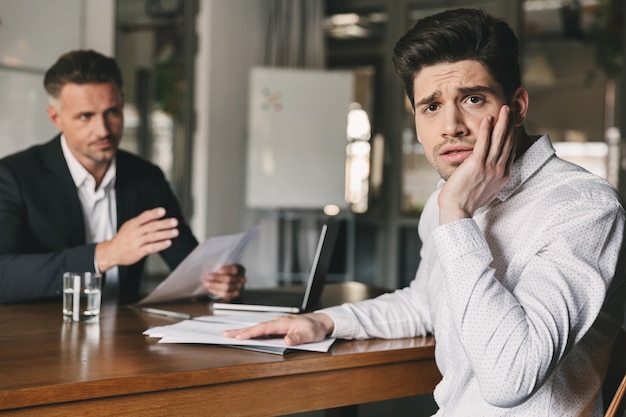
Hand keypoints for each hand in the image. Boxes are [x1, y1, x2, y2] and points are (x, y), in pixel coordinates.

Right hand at [95, 207, 178, 271]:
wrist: (112, 252)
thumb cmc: (123, 238)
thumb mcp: (129, 226)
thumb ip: (142, 221)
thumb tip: (156, 215)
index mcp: (133, 224)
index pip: (144, 216)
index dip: (154, 213)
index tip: (163, 211)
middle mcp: (135, 232)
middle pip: (151, 226)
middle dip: (164, 223)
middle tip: (174, 222)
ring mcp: (136, 242)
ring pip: (153, 237)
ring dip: (165, 234)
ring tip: (175, 232)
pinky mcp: (138, 252)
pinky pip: (151, 247)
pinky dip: (160, 245)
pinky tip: (168, 243)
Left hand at [202, 264, 245, 300]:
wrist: (233, 282)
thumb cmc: (227, 272)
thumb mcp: (226, 266)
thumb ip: (220, 265)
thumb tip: (210, 265)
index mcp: (240, 269)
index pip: (234, 269)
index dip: (226, 270)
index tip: (218, 270)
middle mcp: (241, 279)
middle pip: (230, 279)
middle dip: (217, 278)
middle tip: (207, 276)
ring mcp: (239, 288)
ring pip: (227, 288)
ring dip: (215, 286)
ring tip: (206, 283)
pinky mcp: (234, 295)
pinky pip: (225, 295)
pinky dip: (216, 291)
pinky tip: (210, 288)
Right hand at [222, 313, 334, 345]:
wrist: (320, 321)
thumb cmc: (315, 328)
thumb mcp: (310, 335)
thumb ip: (298, 337)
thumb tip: (286, 340)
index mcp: (283, 323)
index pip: (263, 328)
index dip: (251, 333)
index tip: (239, 337)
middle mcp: (277, 322)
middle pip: (255, 326)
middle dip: (240, 330)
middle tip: (225, 334)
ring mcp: (276, 324)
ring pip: (256, 327)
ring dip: (243, 331)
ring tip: (229, 334)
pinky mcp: (277, 327)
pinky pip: (261, 329)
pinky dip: (251, 331)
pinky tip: (244, 334)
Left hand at [438, 105, 514, 223]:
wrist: (458, 210)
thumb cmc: (467, 202)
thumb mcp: (485, 189)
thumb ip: (489, 177)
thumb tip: (486, 170)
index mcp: (502, 175)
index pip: (509, 150)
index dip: (511, 135)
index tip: (512, 123)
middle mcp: (499, 170)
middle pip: (507, 142)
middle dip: (509, 124)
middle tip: (510, 109)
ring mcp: (489, 167)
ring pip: (498, 140)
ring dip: (502, 122)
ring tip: (504, 108)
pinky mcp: (476, 165)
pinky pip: (483, 143)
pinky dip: (486, 130)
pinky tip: (487, 118)